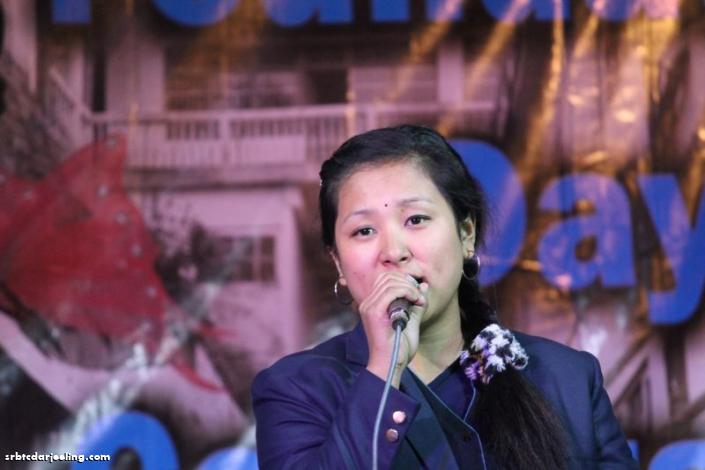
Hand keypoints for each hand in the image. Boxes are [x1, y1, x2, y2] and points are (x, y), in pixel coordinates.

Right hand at [360, 272, 428, 386]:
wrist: (390, 366)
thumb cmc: (398, 348)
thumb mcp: (411, 321)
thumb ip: (415, 304)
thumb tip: (423, 286)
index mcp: (373, 305)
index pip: (386, 279)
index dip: (404, 281)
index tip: (418, 295)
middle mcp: (368, 303)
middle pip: (388, 277)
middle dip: (408, 283)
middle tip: (420, 297)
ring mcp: (369, 307)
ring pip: (390, 282)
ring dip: (410, 287)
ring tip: (419, 301)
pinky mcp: (374, 312)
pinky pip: (391, 291)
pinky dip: (407, 291)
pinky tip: (416, 301)